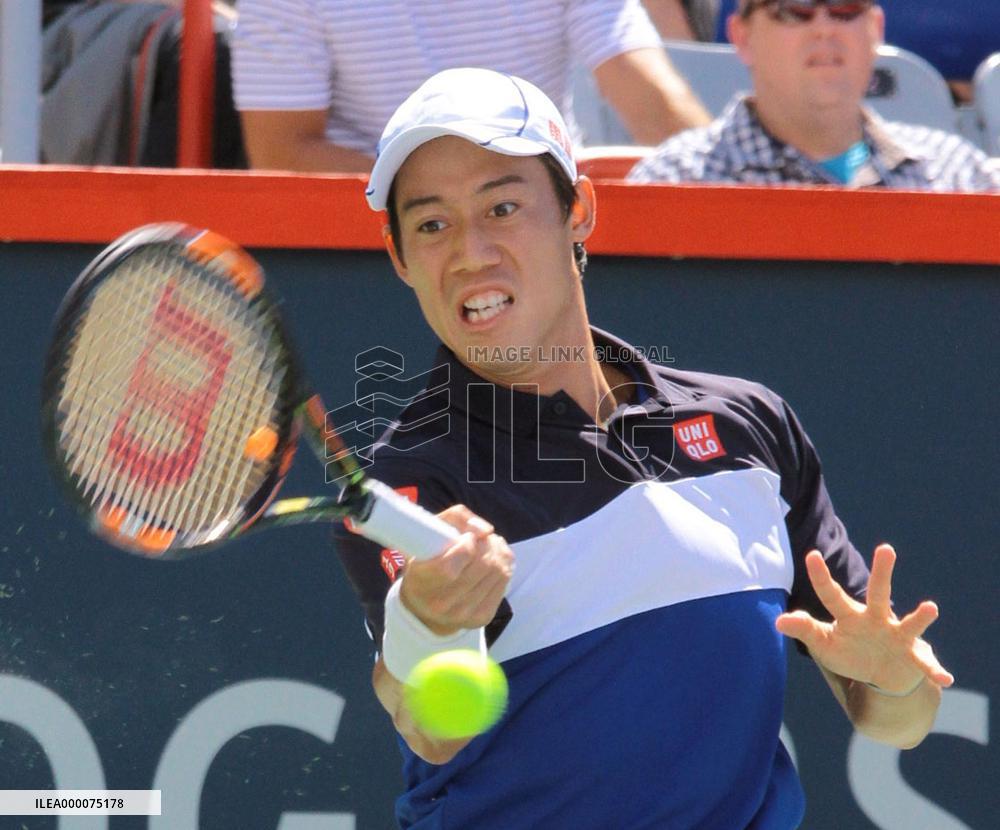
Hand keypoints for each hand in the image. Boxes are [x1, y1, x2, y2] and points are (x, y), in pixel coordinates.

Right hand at [399, 505, 513, 635]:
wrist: (423, 608)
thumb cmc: (425, 562)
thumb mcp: (427, 533)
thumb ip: (456, 518)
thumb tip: (486, 530)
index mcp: (422, 581)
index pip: (459, 559)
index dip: (469, 542)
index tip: (466, 537)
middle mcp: (443, 602)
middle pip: (484, 564)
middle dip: (487, 544)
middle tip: (481, 538)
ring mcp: (463, 613)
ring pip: (499, 572)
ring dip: (498, 552)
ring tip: (488, 545)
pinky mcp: (481, 618)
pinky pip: (504, 583)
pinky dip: (504, 565)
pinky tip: (494, 559)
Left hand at [775, 544, 954, 693]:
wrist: (881, 673)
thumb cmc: (848, 652)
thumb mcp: (824, 643)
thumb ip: (805, 629)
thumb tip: (777, 621)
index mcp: (849, 615)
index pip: (831, 594)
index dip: (820, 576)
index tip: (811, 555)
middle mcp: (875, 619)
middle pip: (878, 593)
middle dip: (882, 572)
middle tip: (885, 547)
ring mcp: (896, 636)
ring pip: (909, 624)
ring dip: (919, 617)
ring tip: (931, 608)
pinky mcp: (912, 656)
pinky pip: (924, 663)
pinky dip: (934, 669)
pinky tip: (945, 678)